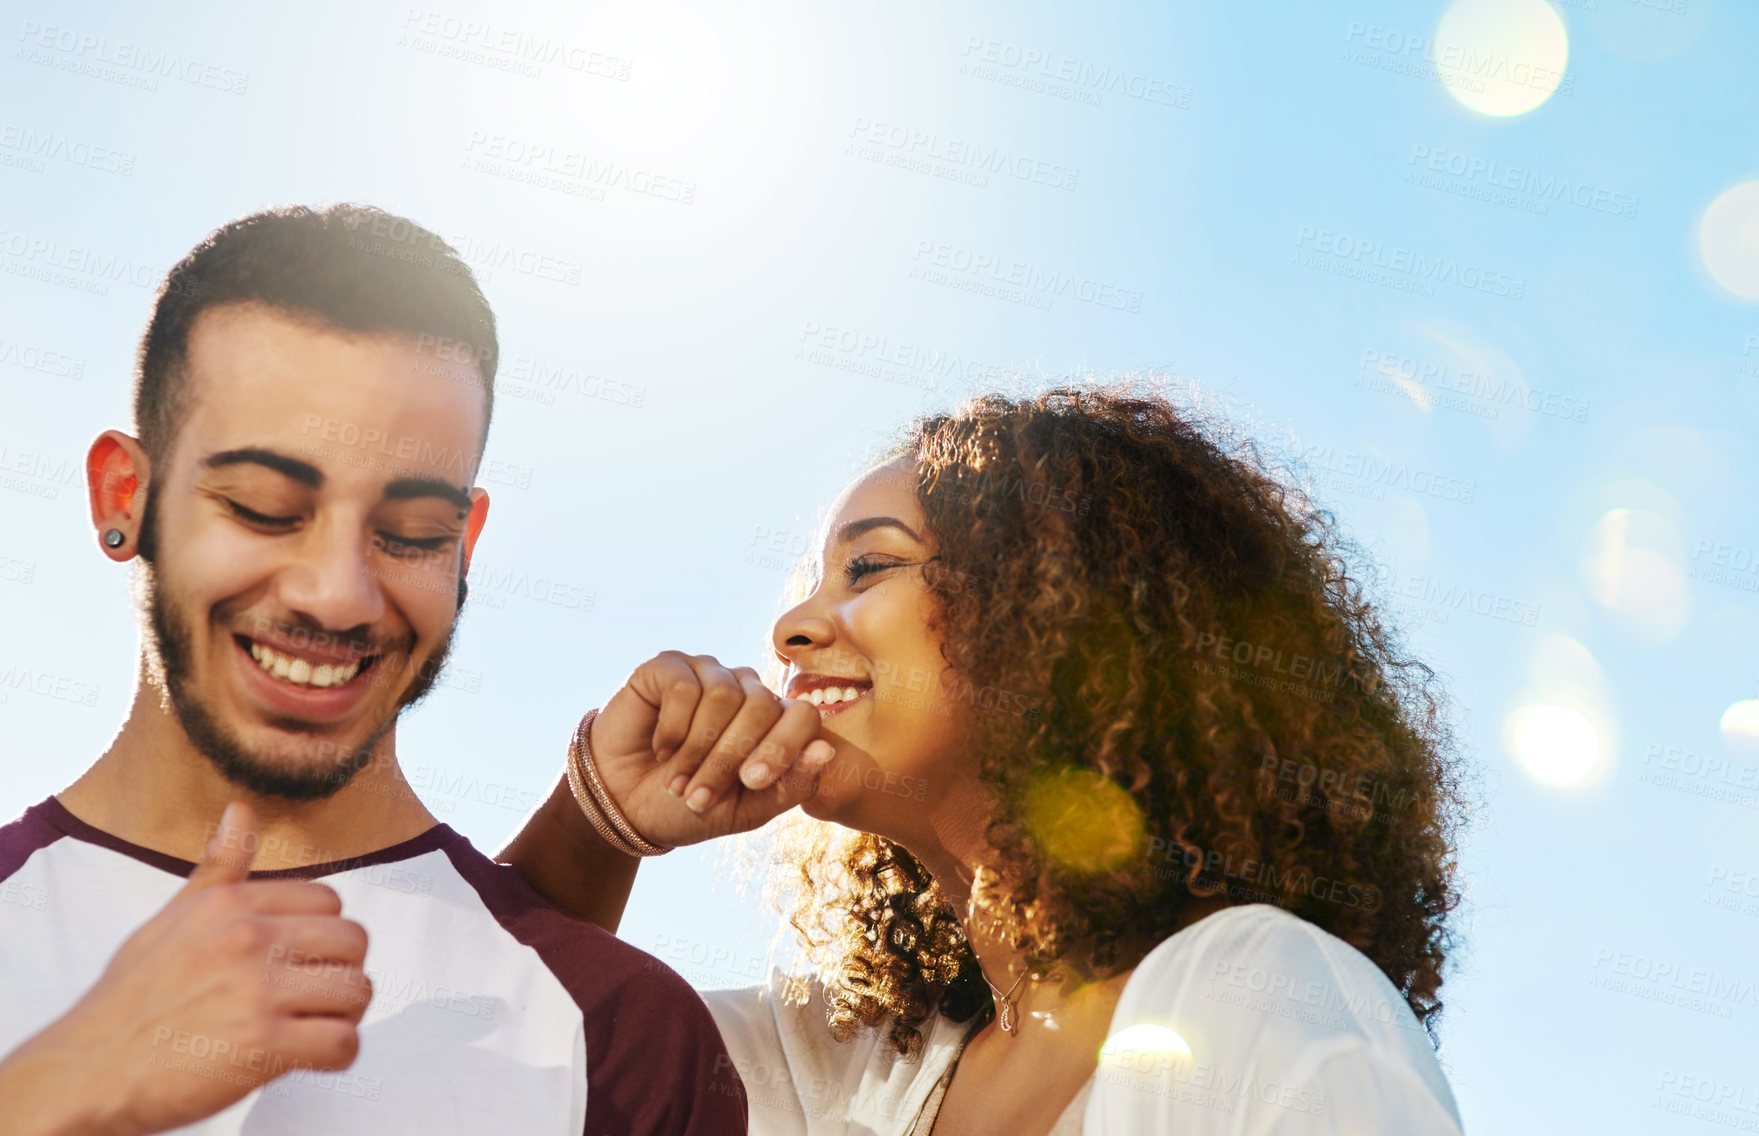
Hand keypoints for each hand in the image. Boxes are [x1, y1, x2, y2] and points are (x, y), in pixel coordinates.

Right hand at [0, 802, 371, 1135]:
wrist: (87, 1072)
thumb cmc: (130, 1000)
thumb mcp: (169, 919)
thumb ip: (218, 868)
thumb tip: (241, 809)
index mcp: (230, 905)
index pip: (327, 901)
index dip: (323, 935)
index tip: (301, 962)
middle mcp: (247, 938)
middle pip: (352, 941)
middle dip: (342, 971)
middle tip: (315, 998)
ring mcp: (257, 991)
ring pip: (356, 989)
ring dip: (345, 1015)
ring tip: (315, 1026)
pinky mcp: (264, 1044)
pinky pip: (342, 1041)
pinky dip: (338, 1054)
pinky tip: (312, 1058)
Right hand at [587, 651, 835, 847]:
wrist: (625, 804)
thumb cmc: (689, 806)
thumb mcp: (746, 810)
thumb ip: (790, 785)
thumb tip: (826, 749)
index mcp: (773, 722)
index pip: (802, 715)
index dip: (782, 747)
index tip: (751, 782)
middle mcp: (746, 690)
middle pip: (761, 706)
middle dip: (728, 759)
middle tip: (699, 795)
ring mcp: (708, 673)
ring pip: (723, 694)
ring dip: (696, 748)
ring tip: (677, 779)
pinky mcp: (669, 667)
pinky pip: (684, 686)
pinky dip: (672, 726)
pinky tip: (660, 748)